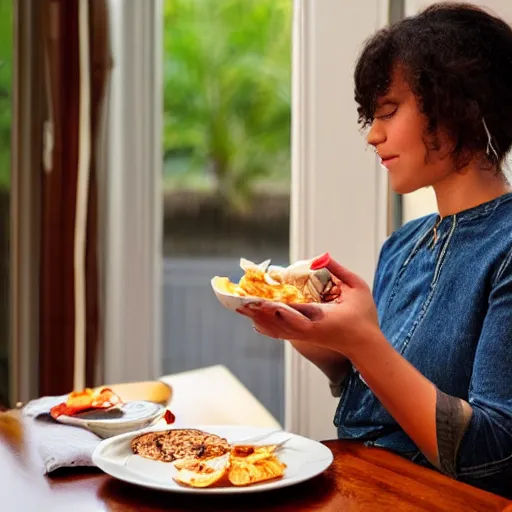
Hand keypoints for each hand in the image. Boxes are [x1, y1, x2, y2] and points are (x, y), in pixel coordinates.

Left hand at [237, 256, 378, 356]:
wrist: (366, 345)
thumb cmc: (365, 316)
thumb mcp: (357, 287)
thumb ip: (339, 271)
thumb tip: (320, 256)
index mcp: (319, 317)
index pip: (289, 310)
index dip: (270, 306)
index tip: (255, 299)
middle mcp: (307, 329)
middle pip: (274, 321)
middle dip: (256, 311)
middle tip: (237, 302)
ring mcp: (305, 336)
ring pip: (275, 329)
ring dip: (257, 318)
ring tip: (240, 309)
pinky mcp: (305, 339)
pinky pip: (281, 334)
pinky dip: (267, 328)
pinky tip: (256, 324)